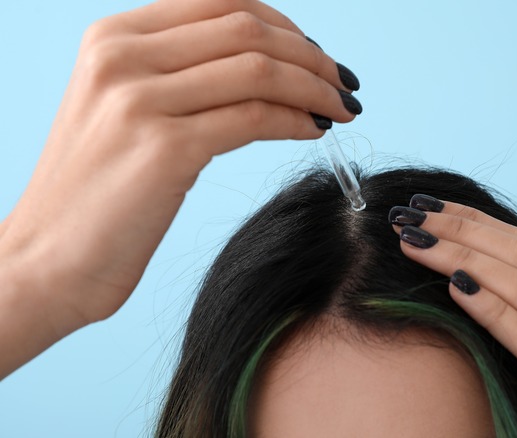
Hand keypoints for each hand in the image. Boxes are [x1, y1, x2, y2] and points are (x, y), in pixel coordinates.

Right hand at [0, 0, 359, 376]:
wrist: (47, 262)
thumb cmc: (97, 195)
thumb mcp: (125, 111)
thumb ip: (179, 75)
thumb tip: (264, 64)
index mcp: (113, 37)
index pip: (222, 3)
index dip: (284, 26)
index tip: (316, 56)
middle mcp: (121, 56)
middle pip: (247, 29)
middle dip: (310, 56)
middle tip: (342, 84)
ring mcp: (139, 99)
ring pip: (259, 70)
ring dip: (315, 87)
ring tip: (340, 109)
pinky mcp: (164, 148)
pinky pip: (255, 118)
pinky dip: (297, 121)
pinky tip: (315, 132)